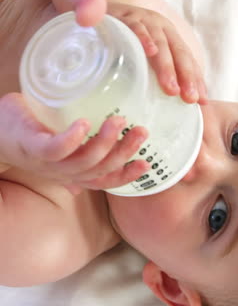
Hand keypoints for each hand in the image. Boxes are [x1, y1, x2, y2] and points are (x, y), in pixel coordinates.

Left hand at [0, 93, 148, 192]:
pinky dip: (71, 139)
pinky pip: (55, 149)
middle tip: (141, 131)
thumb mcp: (50, 149)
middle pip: (99, 170)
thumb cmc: (23, 136)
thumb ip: (67, 162)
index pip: (103, 180)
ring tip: (118, 120)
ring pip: (83, 161)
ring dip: (104, 143)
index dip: (126, 176)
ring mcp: (46, 162)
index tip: (147, 164)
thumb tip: (81, 185)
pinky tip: (83, 124)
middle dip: (123, 153)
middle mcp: (61, 172)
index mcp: (69, 172)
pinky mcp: (32, 146)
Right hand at [108, 2, 206, 103]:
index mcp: (170, 36)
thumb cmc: (124, 39)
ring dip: (167, 67)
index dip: (195, 79)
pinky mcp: (125, 17)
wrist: (98, 11)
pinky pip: (137, 28)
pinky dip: (145, 39)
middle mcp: (161, 27)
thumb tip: (171, 98)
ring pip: (160, 43)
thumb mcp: (143, 53)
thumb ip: (156, 71)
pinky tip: (151, 52)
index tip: (201, 101)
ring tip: (171, 88)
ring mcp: (144, 20)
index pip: (187, 58)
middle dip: (186, 76)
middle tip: (189, 98)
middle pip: (178, 52)